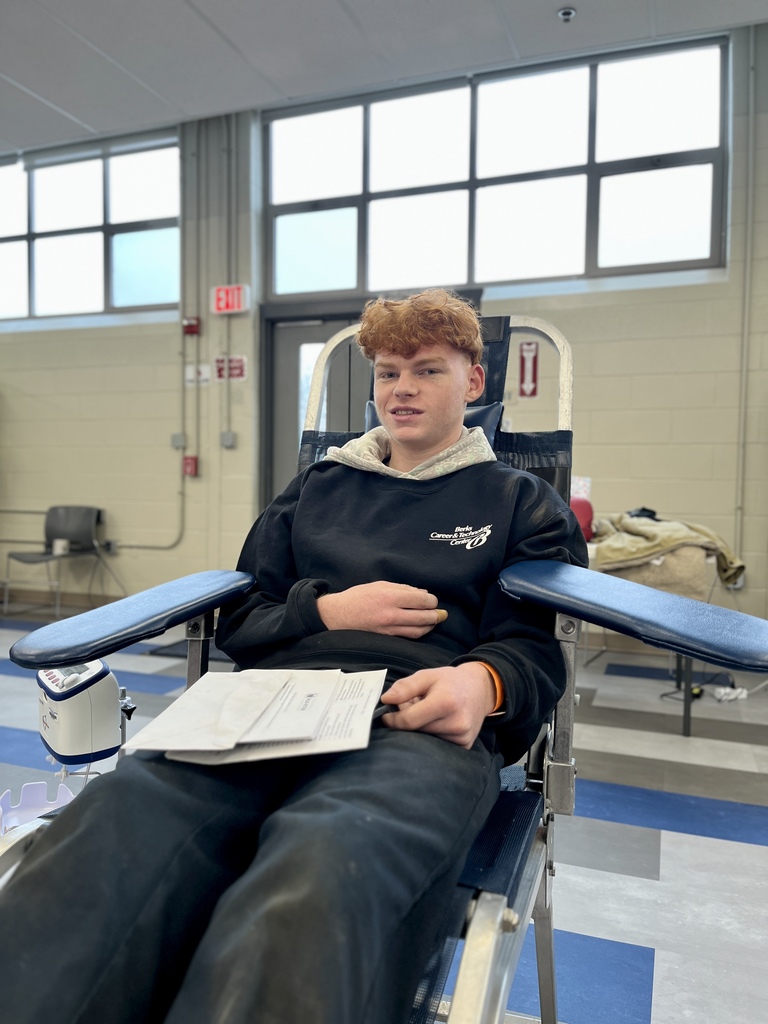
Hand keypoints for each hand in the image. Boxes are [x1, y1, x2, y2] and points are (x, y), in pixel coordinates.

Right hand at [316, 581, 444, 638]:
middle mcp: (391, 615)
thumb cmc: (357, 597)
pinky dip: (419, 632)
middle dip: (436, 614)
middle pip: (424, 617)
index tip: (432, 600)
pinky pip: (408, 637)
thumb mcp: (379, 585)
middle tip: (441, 613)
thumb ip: (402, 588)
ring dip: (430, 626)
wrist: (337, 616)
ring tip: (434, 621)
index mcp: (390, 597)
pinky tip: (422, 628)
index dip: (431, 600)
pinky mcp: (386, 639)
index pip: (421, 600)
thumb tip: (422, 593)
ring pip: (419, 630)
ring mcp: (389, 629)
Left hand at [379, 663, 496, 747]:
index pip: (409, 720)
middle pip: (416, 731)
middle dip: (407, 722)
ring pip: (425, 740)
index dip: (393, 720)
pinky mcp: (465, 745)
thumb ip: (405, 687)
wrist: (480, 689)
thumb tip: (385, 700)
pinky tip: (438, 723)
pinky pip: (437, 745)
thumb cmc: (450, 681)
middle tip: (412, 708)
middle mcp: (457, 722)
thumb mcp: (426, 676)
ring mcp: (462, 737)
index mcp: (445, 702)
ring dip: (420, 729)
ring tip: (428, 713)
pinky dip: (431, 735)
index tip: (386, 715)